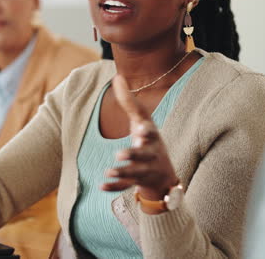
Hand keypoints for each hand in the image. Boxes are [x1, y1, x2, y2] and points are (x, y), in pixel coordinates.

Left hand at [102, 76, 178, 203]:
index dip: (146, 132)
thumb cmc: (148, 139)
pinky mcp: (137, 182)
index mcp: (152, 137)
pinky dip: (114, 187)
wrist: (163, 173)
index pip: (151, 133)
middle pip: (144, 155)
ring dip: (122, 172)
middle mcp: (150, 153)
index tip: (140, 131)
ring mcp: (145, 170)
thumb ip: (129, 101)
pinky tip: (101, 186)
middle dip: (134, 155)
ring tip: (109, 171)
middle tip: (120, 154)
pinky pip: (126, 186)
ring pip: (135, 173)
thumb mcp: (141, 120)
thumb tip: (117, 76)